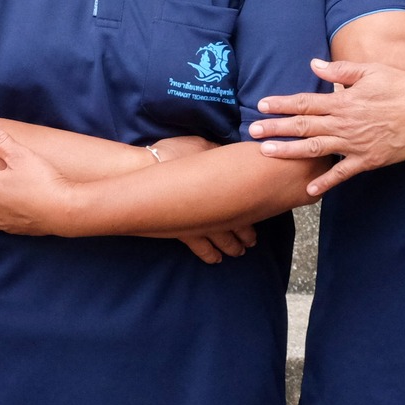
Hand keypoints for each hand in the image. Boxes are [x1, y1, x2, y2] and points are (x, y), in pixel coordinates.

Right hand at [137, 136, 251, 261]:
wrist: (142, 173)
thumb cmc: (172, 157)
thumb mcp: (201, 145)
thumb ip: (218, 152)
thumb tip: (230, 152)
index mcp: (223, 190)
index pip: (246, 206)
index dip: (255, 215)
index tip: (262, 218)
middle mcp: (215, 212)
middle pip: (236, 227)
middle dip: (245, 236)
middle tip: (251, 243)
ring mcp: (198, 224)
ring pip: (220, 241)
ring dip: (230, 247)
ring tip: (236, 253)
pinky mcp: (182, 232)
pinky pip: (199, 248)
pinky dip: (208, 254)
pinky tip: (214, 259)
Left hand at [252, 57, 404, 197]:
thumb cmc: (402, 87)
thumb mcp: (371, 71)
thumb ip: (341, 70)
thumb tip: (314, 64)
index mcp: (343, 101)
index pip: (305, 102)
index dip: (282, 104)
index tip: (262, 105)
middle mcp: (344, 123)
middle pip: (303, 126)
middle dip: (276, 128)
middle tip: (252, 131)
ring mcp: (354, 144)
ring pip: (315, 149)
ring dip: (289, 151)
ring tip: (267, 153)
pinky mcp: (367, 160)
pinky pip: (342, 173)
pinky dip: (325, 181)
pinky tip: (308, 189)